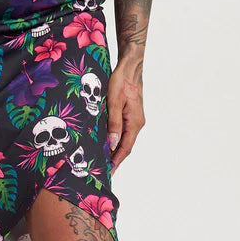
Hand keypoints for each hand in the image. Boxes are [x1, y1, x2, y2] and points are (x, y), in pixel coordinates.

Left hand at [106, 57, 144, 171]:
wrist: (129, 67)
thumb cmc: (121, 82)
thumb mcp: (114, 102)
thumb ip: (113, 123)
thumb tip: (113, 144)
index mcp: (135, 123)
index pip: (125, 148)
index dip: (116, 162)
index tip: (108, 173)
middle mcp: (137, 123)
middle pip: (125, 146)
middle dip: (114, 159)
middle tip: (101, 170)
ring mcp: (135, 119)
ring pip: (124, 139)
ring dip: (114, 149)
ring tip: (102, 159)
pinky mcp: (131, 114)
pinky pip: (123, 130)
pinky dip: (115, 138)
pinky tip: (106, 141)